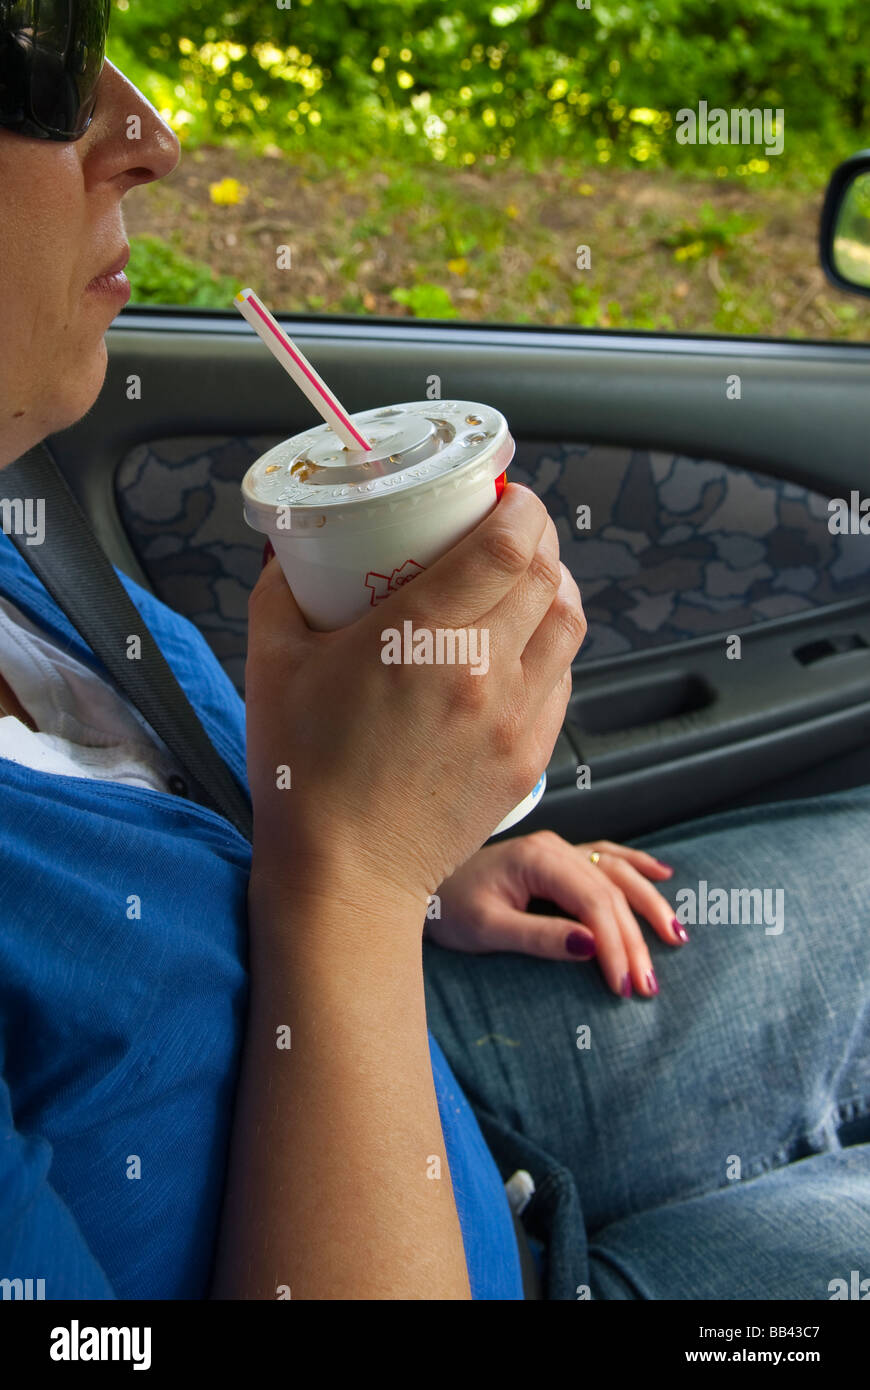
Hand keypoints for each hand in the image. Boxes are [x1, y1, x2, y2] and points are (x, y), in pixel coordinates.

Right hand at [245, 484, 584, 906]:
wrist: (344, 874)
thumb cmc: (301, 772)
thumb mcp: (272, 664)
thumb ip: (283, 593)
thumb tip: (293, 555)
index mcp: (425, 636)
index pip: (510, 544)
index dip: (524, 508)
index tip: (510, 497)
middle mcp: (485, 671)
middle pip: (548, 575)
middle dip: (540, 539)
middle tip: (512, 531)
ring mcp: (515, 719)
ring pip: (570, 627)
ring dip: (556, 591)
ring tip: (527, 584)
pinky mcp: (529, 759)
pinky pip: (563, 683)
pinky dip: (553, 651)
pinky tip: (522, 651)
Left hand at [426, 830, 684, 996]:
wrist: (417, 880)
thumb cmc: (446, 907)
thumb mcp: (486, 930)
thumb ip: (538, 936)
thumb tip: (589, 946)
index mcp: (536, 859)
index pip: (592, 903)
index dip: (614, 944)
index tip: (625, 985)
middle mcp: (553, 848)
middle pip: (611, 891)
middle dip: (635, 938)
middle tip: (649, 985)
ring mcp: (558, 849)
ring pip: (617, 873)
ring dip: (648, 905)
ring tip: (675, 938)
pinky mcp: (558, 857)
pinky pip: (608, 856)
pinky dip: (637, 866)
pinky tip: (664, 877)